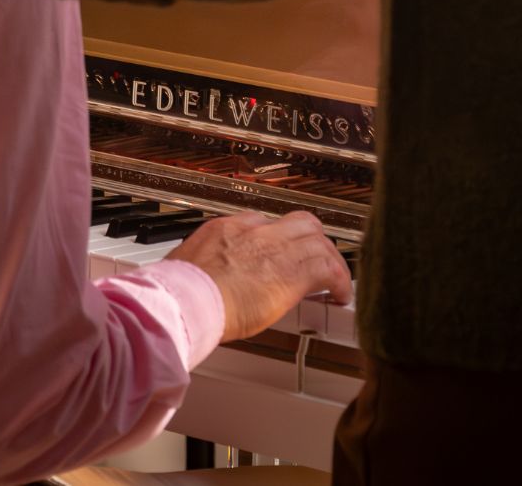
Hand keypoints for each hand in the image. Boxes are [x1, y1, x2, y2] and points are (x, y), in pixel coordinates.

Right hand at [168, 210, 353, 342]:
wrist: (187, 298)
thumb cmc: (180, 290)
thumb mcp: (186, 265)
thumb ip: (204, 265)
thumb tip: (200, 275)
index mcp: (226, 228)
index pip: (263, 223)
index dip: (277, 239)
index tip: (279, 254)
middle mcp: (254, 231)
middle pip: (298, 222)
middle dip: (311, 240)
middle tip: (316, 260)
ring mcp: (275, 248)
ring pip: (319, 239)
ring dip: (330, 259)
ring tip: (335, 279)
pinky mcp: (293, 272)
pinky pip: (330, 269)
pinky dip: (341, 281)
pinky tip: (341, 295)